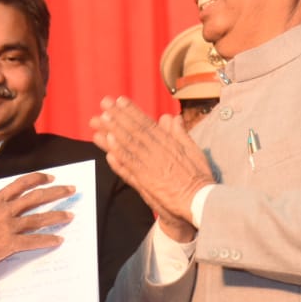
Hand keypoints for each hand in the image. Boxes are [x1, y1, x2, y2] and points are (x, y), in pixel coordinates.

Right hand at [0, 172, 73, 270]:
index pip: (21, 184)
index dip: (38, 179)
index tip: (49, 177)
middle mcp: (4, 210)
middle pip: (36, 197)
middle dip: (56, 192)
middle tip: (70, 190)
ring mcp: (8, 226)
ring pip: (39, 218)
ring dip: (57, 216)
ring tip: (70, 215)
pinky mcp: (9, 244)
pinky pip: (33, 241)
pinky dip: (47, 240)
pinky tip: (58, 240)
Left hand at [90, 97, 211, 240]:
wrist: (200, 200)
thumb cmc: (199, 177)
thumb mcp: (193, 150)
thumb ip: (180, 133)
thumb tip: (172, 117)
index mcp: (169, 143)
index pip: (147, 123)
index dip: (132, 111)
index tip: (119, 100)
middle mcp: (158, 151)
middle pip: (135, 131)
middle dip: (118, 116)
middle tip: (104, 104)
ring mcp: (151, 166)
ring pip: (130, 146)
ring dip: (114, 132)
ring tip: (100, 121)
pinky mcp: (147, 182)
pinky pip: (131, 167)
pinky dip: (120, 158)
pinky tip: (108, 150)